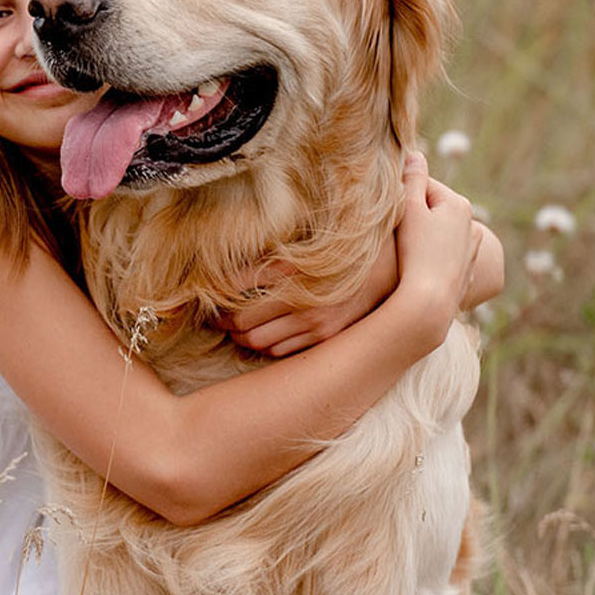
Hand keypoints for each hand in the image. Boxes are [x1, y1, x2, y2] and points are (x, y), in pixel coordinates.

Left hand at [214, 240, 398, 357]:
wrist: (392, 264)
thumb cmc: (341, 247)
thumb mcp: (302, 242)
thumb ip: (268, 257)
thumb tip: (227, 272)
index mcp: (292, 270)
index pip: (235, 290)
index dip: (213, 297)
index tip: (203, 297)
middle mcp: (303, 300)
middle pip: (242, 322)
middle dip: (221, 321)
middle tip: (212, 315)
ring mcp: (317, 323)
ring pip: (258, 342)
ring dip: (240, 337)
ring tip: (233, 328)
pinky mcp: (327, 337)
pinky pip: (281, 352)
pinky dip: (265, 346)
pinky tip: (261, 335)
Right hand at [396, 152, 480, 341]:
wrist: (430, 302)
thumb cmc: (416, 252)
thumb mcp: (410, 209)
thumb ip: (412, 179)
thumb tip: (415, 153)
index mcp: (458, 204)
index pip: (423, 185)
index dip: (400, 194)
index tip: (384, 207)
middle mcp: (470, 225)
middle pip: (432, 210)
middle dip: (412, 215)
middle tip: (390, 229)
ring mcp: (470, 251)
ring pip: (438, 234)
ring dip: (421, 236)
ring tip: (402, 249)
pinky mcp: (465, 274)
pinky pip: (442, 257)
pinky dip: (430, 258)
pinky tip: (416, 268)